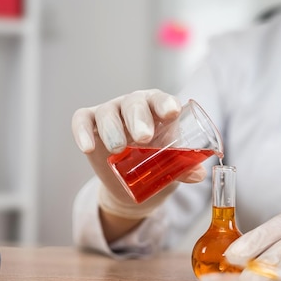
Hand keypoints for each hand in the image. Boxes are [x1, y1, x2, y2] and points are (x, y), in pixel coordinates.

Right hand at [71, 89, 206, 219]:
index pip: (161, 100)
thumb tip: (199, 175)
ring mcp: (111, 112)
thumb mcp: (172, 165)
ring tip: (118, 149)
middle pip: (134, 103)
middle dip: (139, 118)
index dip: (166, 103)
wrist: (133, 181)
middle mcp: (134, 105)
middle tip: (144, 138)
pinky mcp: (91, 124)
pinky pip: (82, 120)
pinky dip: (82, 132)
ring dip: (112, 129)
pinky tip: (87, 147)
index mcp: (158, 108)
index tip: (172, 113)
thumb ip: (184, 168)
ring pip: (107, 112)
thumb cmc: (157, 161)